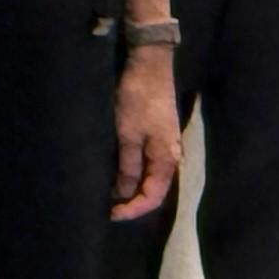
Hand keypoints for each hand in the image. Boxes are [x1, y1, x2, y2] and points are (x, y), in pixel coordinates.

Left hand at [110, 44, 181, 222]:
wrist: (149, 64)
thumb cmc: (138, 100)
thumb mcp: (129, 136)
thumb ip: (128, 168)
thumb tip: (124, 194)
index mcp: (167, 160)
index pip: (153, 198)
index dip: (132, 210)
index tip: (110, 214)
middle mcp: (171, 156)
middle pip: (154, 190)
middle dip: (132, 202)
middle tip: (107, 207)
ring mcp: (165, 145)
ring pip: (150, 177)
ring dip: (131, 187)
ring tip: (109, 193)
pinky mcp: (157, 135)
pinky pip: (147, 163)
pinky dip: (132, 172)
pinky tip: (117, 172)